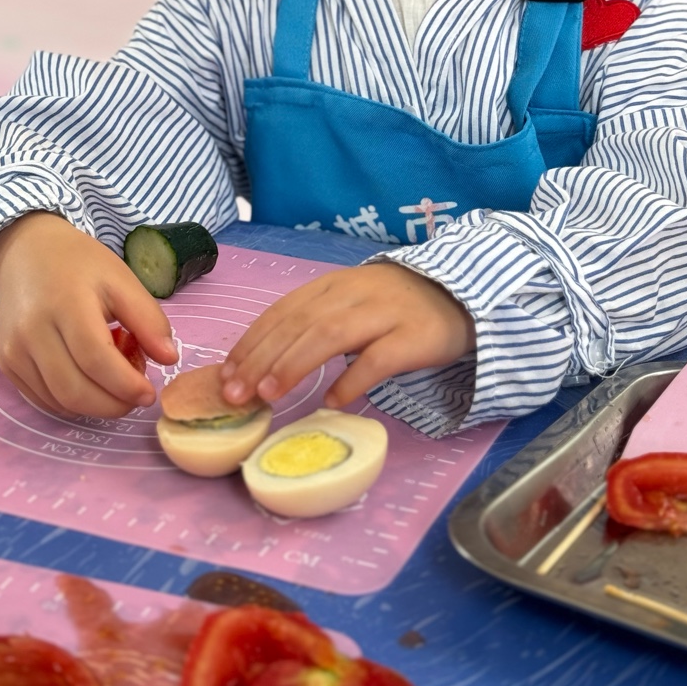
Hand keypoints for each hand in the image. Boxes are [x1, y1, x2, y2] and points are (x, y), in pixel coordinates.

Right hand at [0, 212, 177, 418]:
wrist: (25, 253)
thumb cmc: (80, 265)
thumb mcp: (121, 280)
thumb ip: (148, 319)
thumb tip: (170, 359)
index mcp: (66, 304)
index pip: (95, 359)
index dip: (125, 385)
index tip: (150, 393)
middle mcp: (32, 331)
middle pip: (74, 389)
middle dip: (113, 405)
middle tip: (136, 397)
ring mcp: (14, 351)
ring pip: (58, 401)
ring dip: (94, 406)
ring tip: (114, 384)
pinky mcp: (6, 364)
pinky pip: (43, 400)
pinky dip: (72, 403)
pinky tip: (89, 383)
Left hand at [219, 262, 475, 409]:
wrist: (460, 295)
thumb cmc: (395, 307)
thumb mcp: (350, 303)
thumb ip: (314, 323)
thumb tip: (263, 364)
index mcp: (333, 285)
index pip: (284, 310)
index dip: (252, 341)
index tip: (226, 374)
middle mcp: (354, 294)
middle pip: (300, 323)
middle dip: (262, 358)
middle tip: (235, 394)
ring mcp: (385, 313)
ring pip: (331, 335)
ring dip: (294, 364)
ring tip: (269, 394)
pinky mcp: (413, 337)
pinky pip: (378, 359)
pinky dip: (352, 379)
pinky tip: (332, 400)